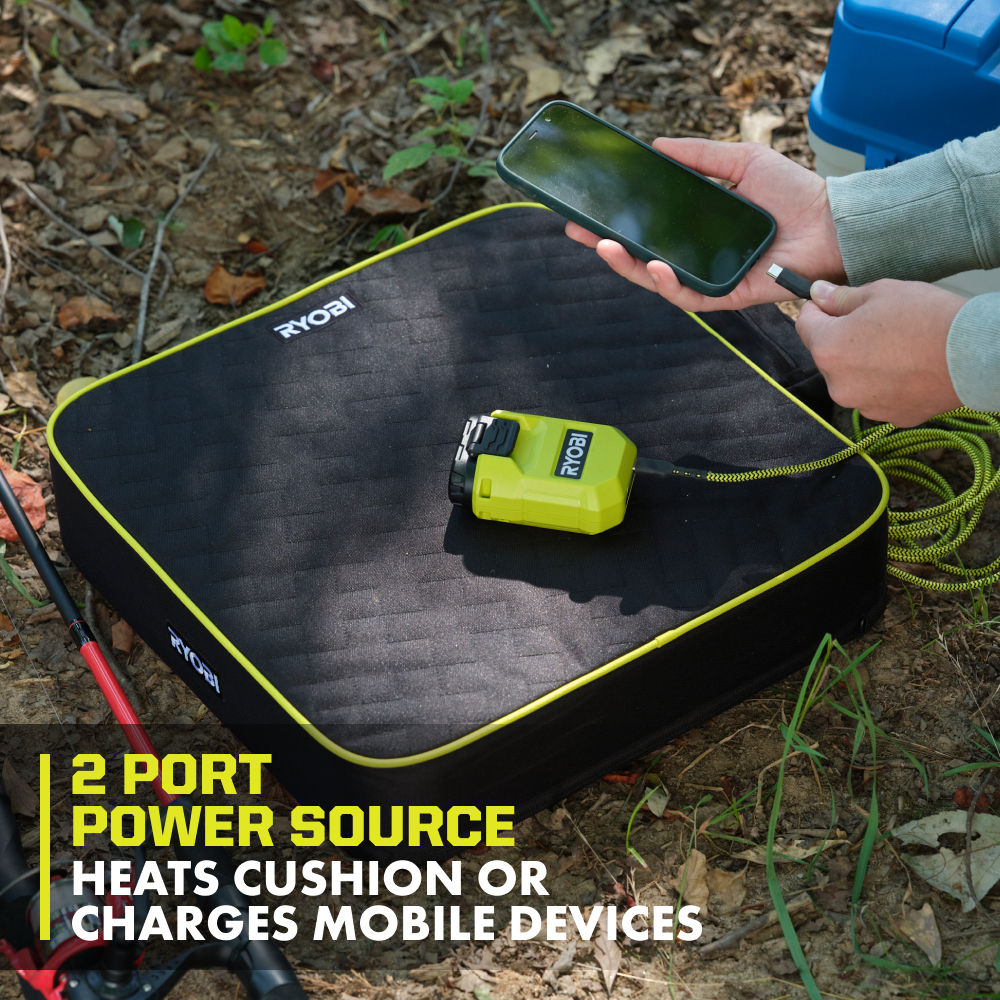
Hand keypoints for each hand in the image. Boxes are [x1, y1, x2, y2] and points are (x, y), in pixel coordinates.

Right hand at [564, 138, 846, 311]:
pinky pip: (688, 297)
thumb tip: (656, 145)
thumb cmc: (793, 192)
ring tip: (605, 247)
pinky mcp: (725, 297)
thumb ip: (699, 156)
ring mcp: (709, 278)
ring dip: (628, 267)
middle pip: (641, 258)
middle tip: (578, 232)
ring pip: (657, 281)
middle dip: (607, 248)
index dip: (615, 222)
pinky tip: (654, 268)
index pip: (647, 228)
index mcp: (697, 227)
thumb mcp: (740, 161)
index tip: (585, 213)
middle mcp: (698, 255)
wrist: (832, 223)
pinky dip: (669, 284)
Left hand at [797, 279, 965, 426]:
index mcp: (828, 350)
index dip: (817, 309)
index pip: (803, 323)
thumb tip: (818, 294)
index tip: (832, 302)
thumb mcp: (881, 292)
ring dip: (863, 363)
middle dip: (843, 338)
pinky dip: (885, 382)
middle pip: (827, 354)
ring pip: (851, 378)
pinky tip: (909, 368)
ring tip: (897, 347)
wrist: (974, 356)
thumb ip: (842, 297)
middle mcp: (837, 385)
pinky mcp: (888, 417)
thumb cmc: (927, 318)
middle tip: (877, 323)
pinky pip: (876, 395)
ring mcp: (862, 405)